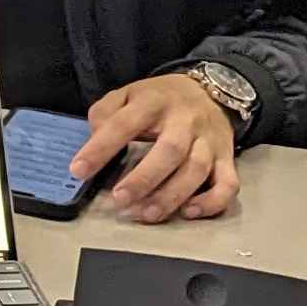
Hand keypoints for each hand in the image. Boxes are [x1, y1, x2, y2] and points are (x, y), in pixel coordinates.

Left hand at [76, 74, 241, 223]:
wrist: (209, 90)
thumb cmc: (160, 99)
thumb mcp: (127, 94)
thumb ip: (105, 113)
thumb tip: (94, 139)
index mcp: (154, 102)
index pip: (124, 124)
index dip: (100, 148)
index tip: (79, 170)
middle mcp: (185, 121)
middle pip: (169, 151)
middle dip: (144, 179)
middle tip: (119, 199)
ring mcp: (209, 141)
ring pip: (197, 170)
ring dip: (171, 196)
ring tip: (146, 214)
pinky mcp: (227, 158)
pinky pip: (227, 184)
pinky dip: (211, 202)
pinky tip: (188, 213)